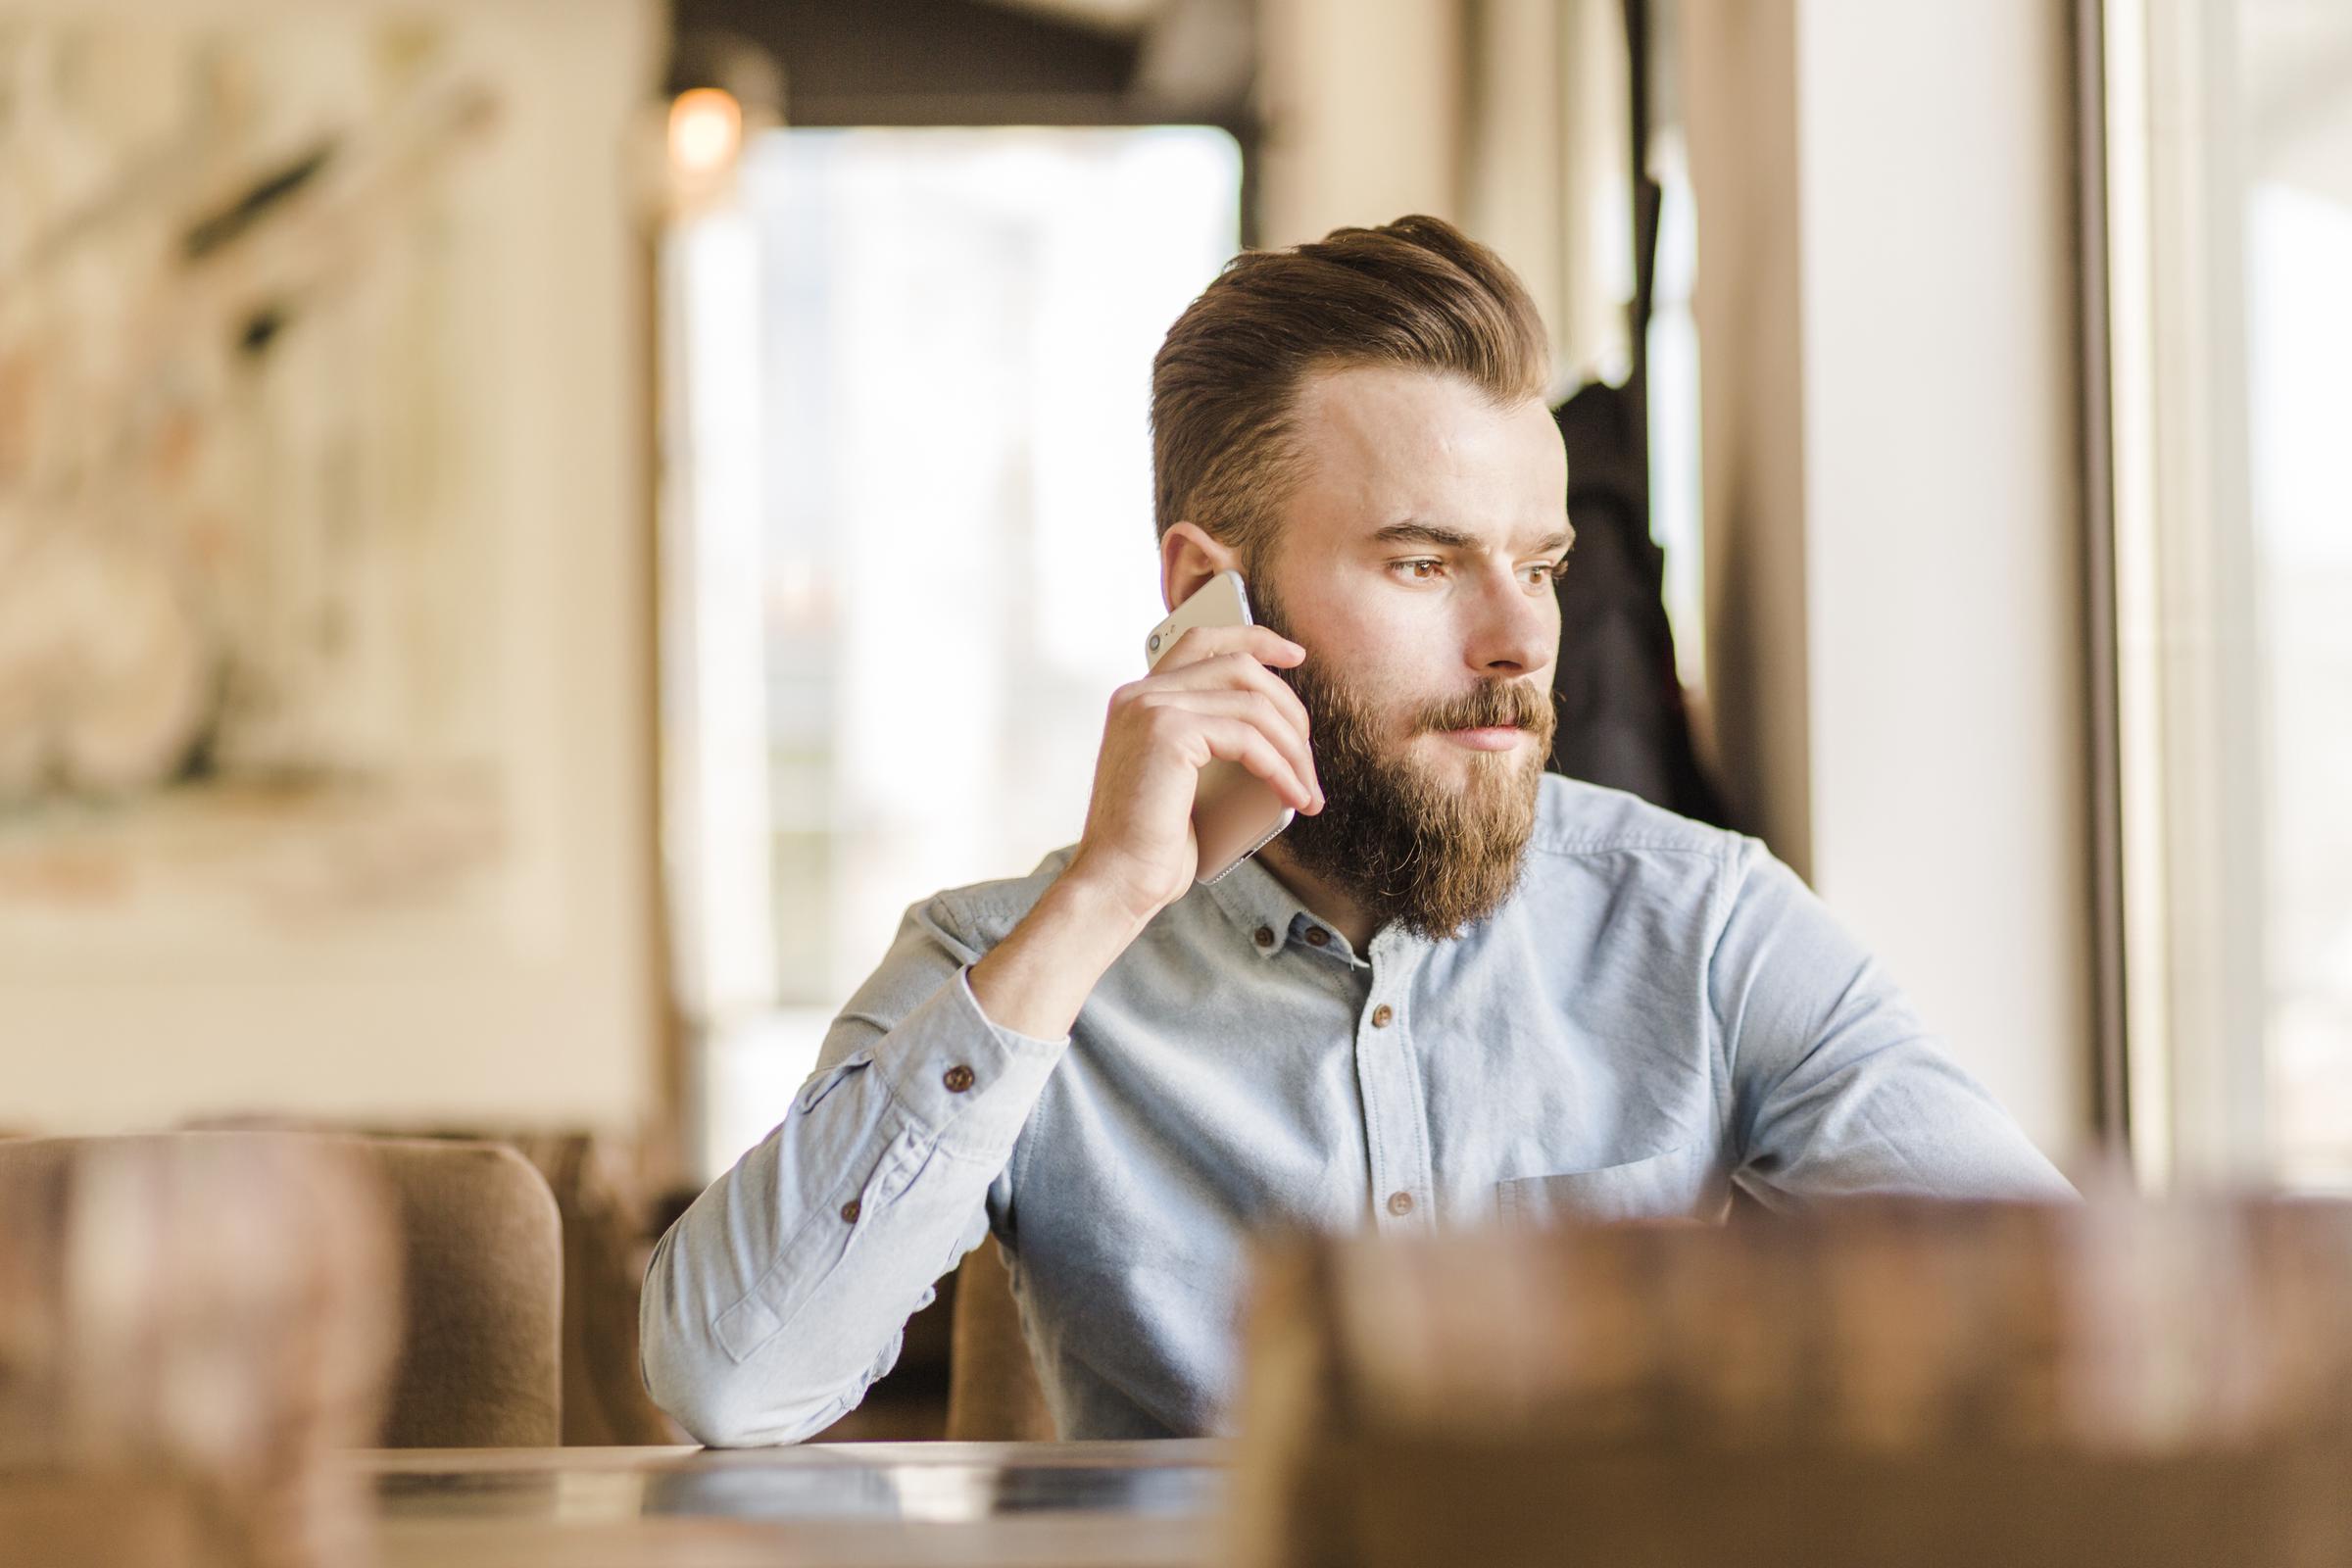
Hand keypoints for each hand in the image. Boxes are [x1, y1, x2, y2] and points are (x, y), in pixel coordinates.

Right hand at [1065, 624, 1323, 922]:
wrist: (1118, 881)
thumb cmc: (1153, 845)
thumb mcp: (1188, 781)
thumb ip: (1215, 742)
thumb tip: (1282, 732)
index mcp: (1139, 700)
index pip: (1202, 642)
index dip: (1254, 639)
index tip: (1295, 655)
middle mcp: (1140, 694)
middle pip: (1238, 666)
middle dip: (1289, 708)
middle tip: (1309, 758)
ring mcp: (1151, 708)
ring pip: (1252, 702)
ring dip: (1293, 748)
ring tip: (1307, 789)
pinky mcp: (1167, 732)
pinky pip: (1248, 737)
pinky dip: (1281, 768)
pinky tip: (1294, 796)